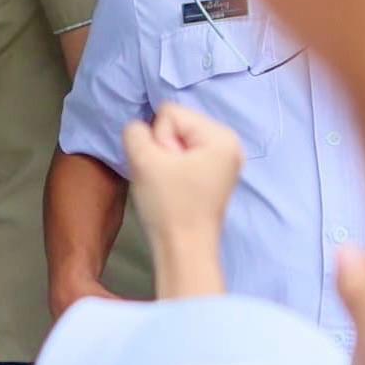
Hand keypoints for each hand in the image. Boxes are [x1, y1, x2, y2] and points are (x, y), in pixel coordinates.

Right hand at [123, 103, 241, 253]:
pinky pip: (184, 157)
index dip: (157, 140)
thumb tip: (139, 130)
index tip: (164, 169)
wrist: (183, 251)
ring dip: (165, 162)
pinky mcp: (214, 176)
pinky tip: (174, 190)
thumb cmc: (169, 207)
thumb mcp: (143, 160)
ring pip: (177, 142)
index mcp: (221, 136)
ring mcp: (224, 162)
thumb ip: (134, 131)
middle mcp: (229, 144)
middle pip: (176, 125)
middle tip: (165, 179)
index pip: (170, 113)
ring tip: (169, 186)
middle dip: (162, 150)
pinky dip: (173, 171)